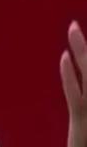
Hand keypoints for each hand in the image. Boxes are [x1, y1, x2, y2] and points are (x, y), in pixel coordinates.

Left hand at [61, 21, 86, 146]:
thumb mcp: (86, 122)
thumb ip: (82, 97)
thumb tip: (79, 79)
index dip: (86, 54)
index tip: (77, 36)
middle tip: (73, 24)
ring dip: (81, 50)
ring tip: (72, 28)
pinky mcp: (84, 122)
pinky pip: (77, 95)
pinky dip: (69, 77)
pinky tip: (63, 59)